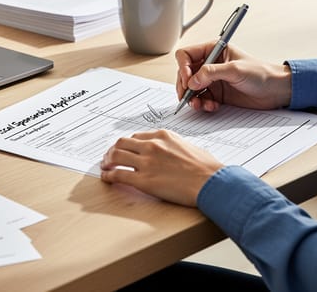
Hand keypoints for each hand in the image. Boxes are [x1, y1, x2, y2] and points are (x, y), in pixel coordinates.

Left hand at [100, 130, 223, 206]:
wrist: (211, 182)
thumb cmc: (207, 168)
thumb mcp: (189, 147)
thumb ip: (174, 147)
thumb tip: (170, 153)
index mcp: (164, 135)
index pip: (138, 136)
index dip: (128, 144)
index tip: (125, 148)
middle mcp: (152, 145)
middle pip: (122, 142)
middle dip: (113, 149)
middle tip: (109, 156)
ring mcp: (146, 162)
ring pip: (116, 155)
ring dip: (107, 160)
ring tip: (105, 166)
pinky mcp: (143, 180)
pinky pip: (118, 174)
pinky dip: (109, 175)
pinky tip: (106, 177)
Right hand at [175, 43, 291, 111]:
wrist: (276, 91)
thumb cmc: (261, 73)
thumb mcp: (235, 70)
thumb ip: (211, 73)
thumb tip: (192, 80)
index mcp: (213, 50)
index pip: (187, 55)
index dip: (183, 67)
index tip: (188, 79)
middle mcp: (210, 64)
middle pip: (185, 73)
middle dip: (185, 85)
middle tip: (189, 96)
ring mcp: (213, 80)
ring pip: (191, 88)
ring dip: (192, 97)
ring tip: (199, 104)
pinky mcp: (217, 94)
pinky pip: (201, 99)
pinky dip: (202, 104)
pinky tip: (211, 106)